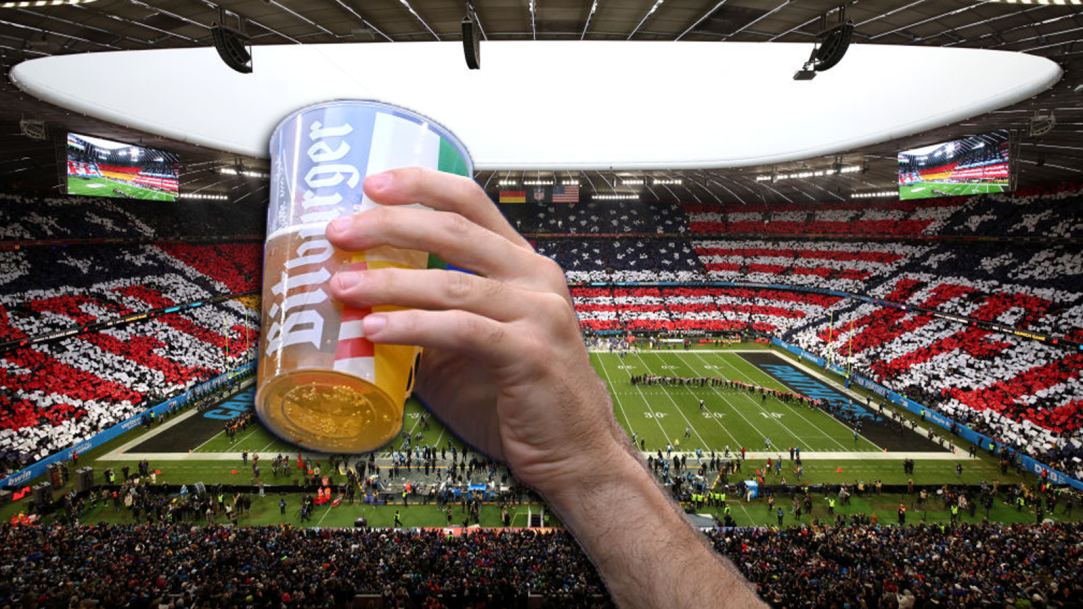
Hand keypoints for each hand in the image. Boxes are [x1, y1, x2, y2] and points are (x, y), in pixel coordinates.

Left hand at [326, 168, 625, 493]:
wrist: (576, 450)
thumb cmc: (521, 396)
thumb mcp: (474, 342)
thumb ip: (433, 313)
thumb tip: (363, 299)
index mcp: (523, 265)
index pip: (472, 202)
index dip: (421, 185)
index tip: (371, 184)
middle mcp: (535, 278)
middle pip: (455, 230)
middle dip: (389, 225)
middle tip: (340, 233)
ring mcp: (538, 314)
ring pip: (452, 282)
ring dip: (390, 282)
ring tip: (343, 288)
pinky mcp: (530, 353)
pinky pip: (460, 330)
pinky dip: (412, 327)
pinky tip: (376, 330)